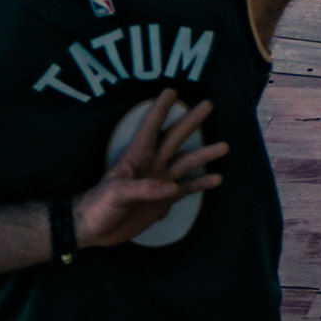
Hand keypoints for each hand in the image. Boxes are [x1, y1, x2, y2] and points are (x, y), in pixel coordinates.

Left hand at [73, 89, 226, 248]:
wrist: (96, 229)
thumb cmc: (99, 204)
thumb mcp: (116, 193)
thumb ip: (144, 188)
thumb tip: (173, 186)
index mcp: (136, 156)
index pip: (150, 128)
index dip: (160, 110)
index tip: (171, 91)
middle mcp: (152, 163)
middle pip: (175, 138)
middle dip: (190, 121)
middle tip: (208, 104)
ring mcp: (161, 180)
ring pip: (187, 162)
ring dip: (204, 154)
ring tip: (225, 146)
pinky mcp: (166, 199)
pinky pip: (188, 188)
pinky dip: (202, 183)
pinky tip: (217, 178)